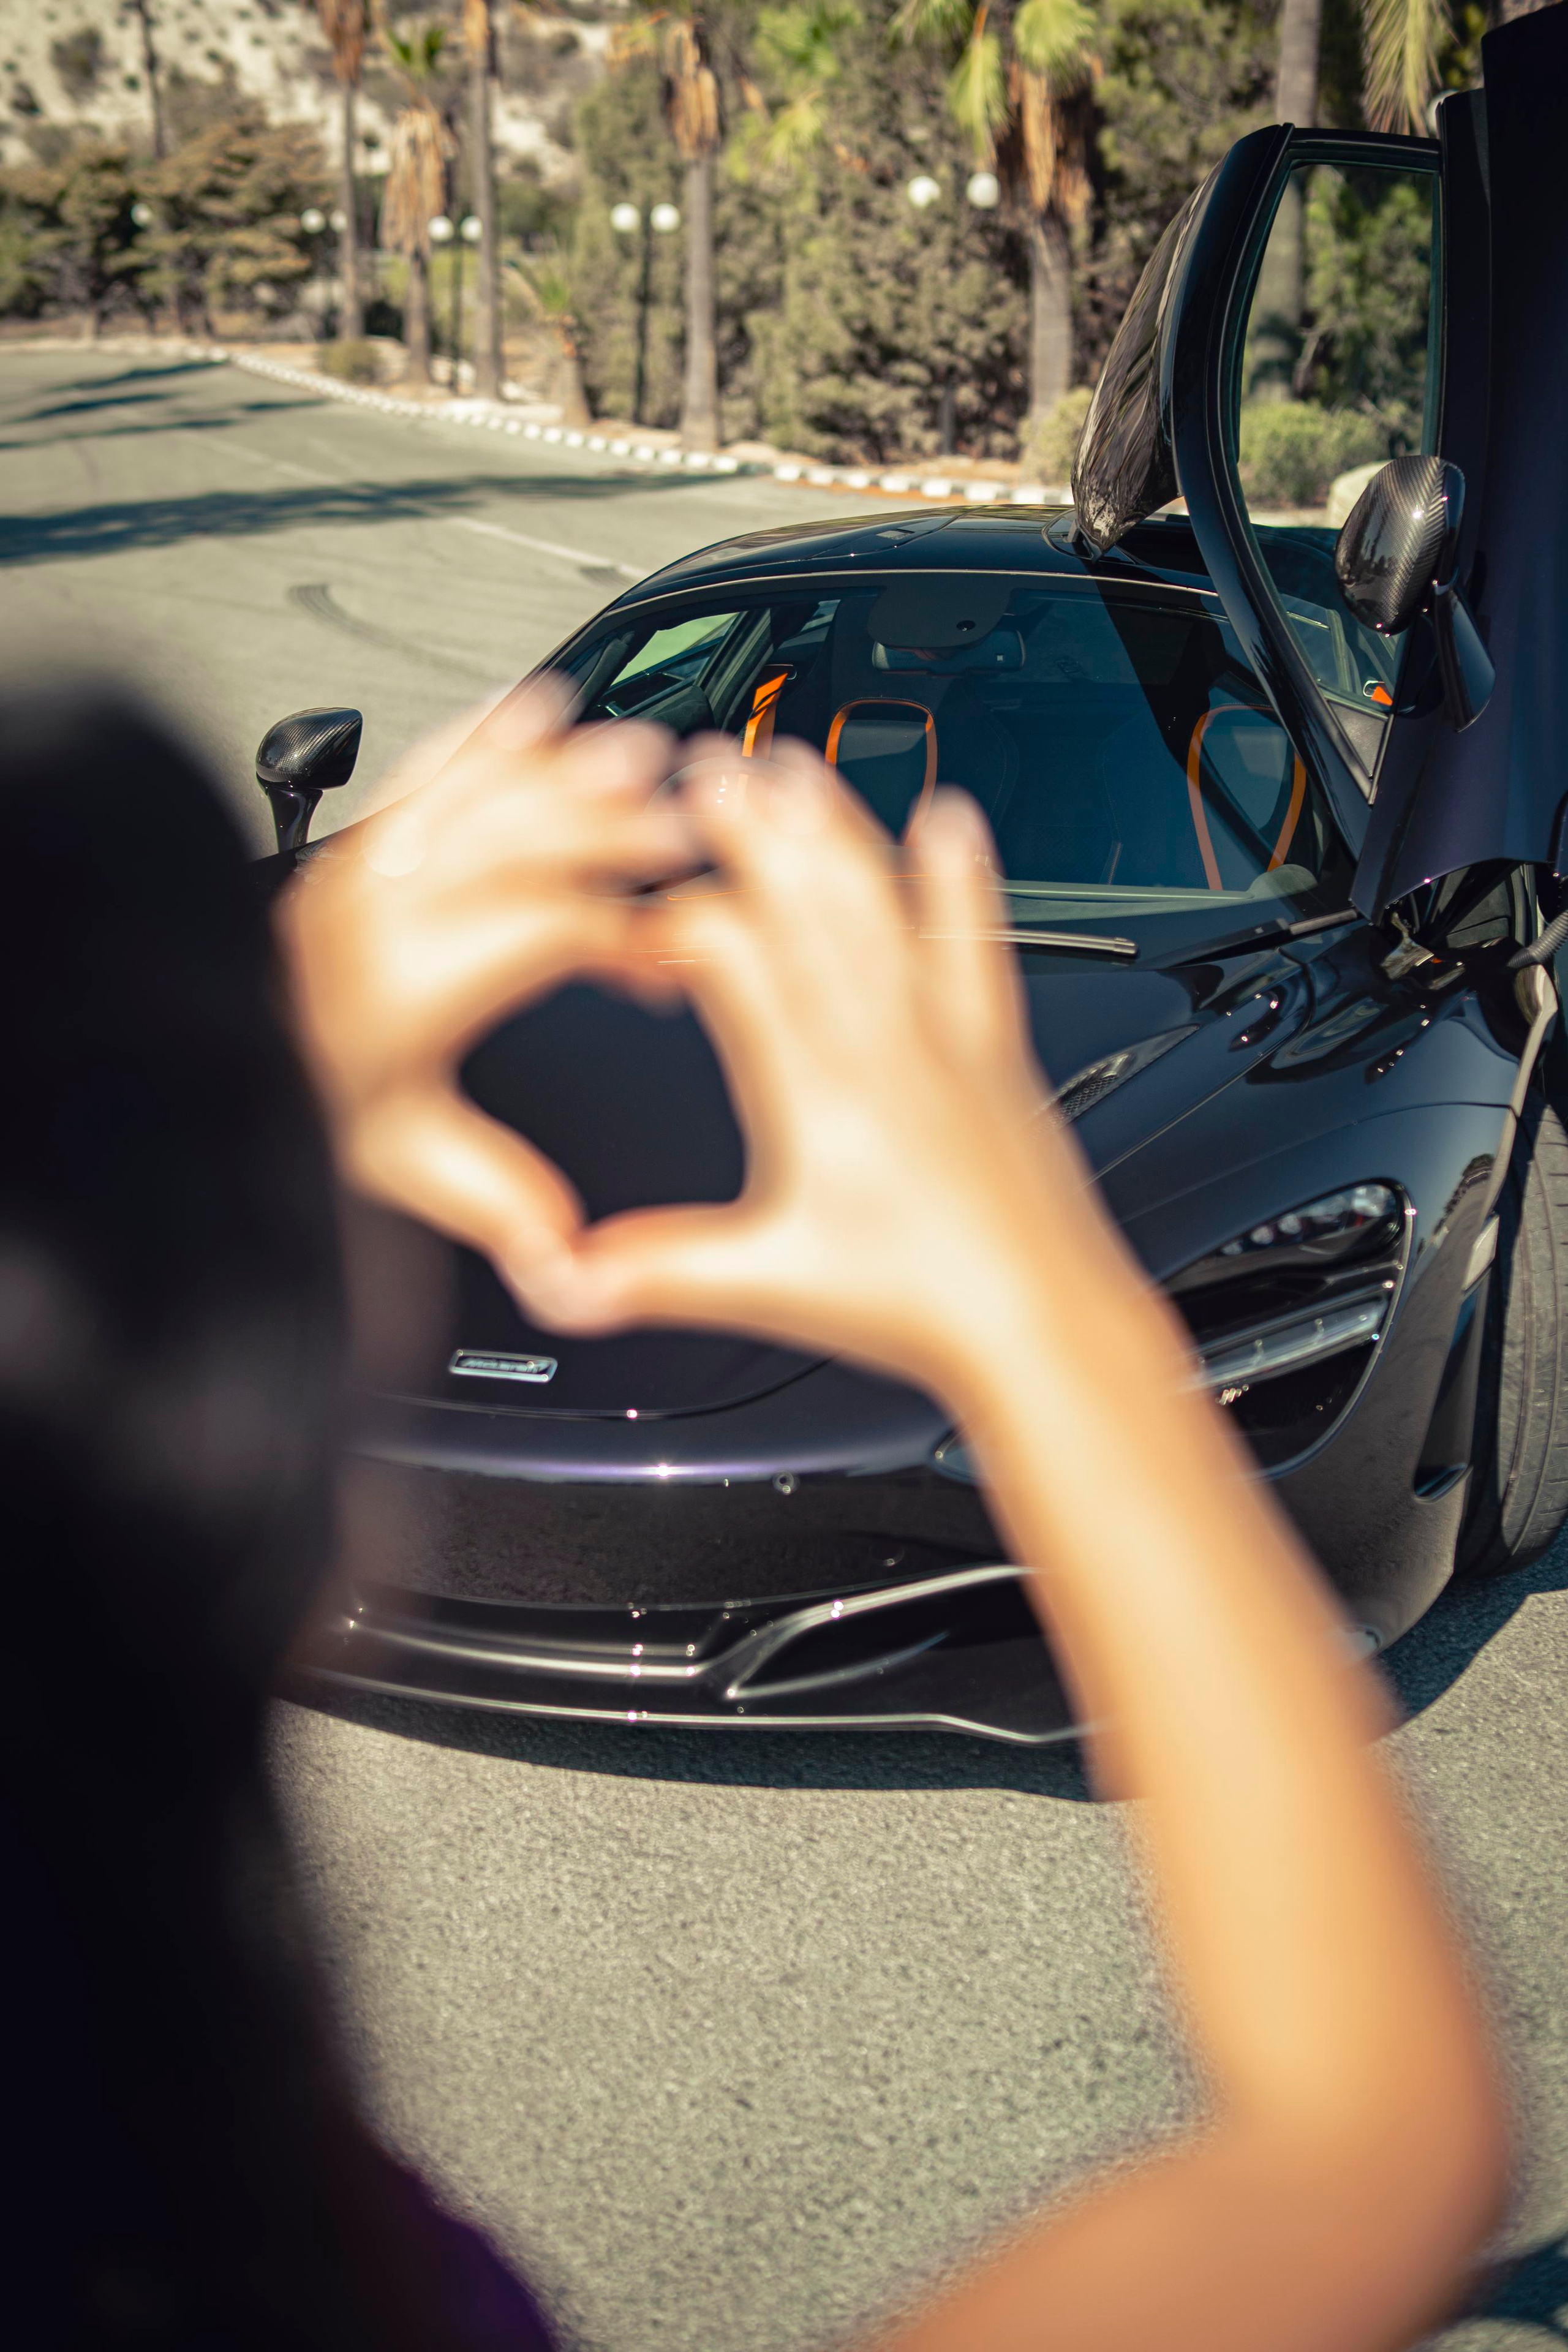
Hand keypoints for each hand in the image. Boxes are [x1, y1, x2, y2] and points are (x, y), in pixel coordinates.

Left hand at [277, 678, 691, 1282]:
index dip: (624, 935)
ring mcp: (360, 865)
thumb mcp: (398, 1160)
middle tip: (689, 829)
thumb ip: (492, 1196)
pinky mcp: (350, 841)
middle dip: (615, 828)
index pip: (544, 929)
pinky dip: (482, 734)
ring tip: (639, 760)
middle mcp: (379, 909)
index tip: (675, 959)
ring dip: (565, 770)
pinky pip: (422, 766)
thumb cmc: (303, 1104)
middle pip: (521, 839)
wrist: (209, 1063)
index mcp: (406, 987)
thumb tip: (567, 1258)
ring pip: (477, 791)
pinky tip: (533, 708)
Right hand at [515, 745, 1125, 1406]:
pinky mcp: (995, 1053)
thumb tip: (561, 1278)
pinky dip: (961, 879)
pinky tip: (953, 821)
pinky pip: (976, 944)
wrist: (1040, 1325)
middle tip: (705, 766)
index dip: (677, 921)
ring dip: (837, 829)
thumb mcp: (768, 1287)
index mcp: (817, 1092)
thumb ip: (657, 1273)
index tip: (632, 907)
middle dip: (750, 830)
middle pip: (806, 906)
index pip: (735, 962)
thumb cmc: (919, 1306)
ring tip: (796, 767)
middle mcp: (883, 1047)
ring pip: (883, 906)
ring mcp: (945, 1040)